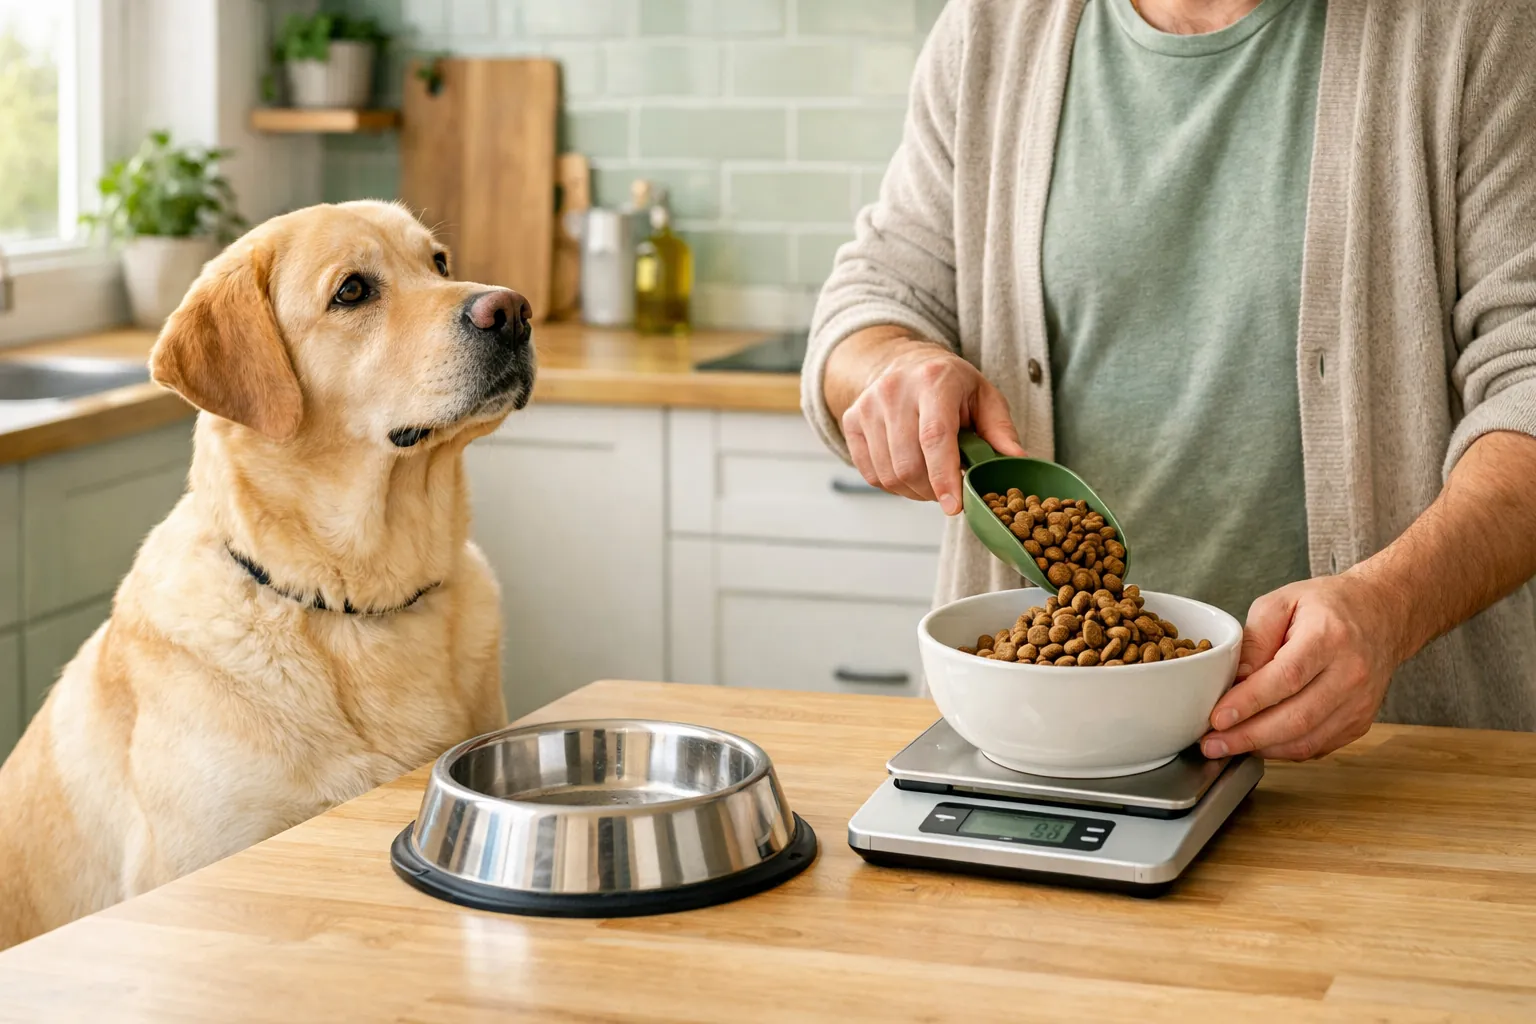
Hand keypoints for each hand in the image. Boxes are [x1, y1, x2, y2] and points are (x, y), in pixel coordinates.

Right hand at [840, 342, 1023, 513]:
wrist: (906, 363)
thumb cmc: (951, 385)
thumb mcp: (984, 396)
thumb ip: (1000, 430)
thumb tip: (1015, 462)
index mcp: (934, 381)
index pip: (934, 437)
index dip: (943, 477)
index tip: (953, 506)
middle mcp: (894, 390)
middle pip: (908, 463)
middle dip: (932, 490)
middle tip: (948, 490)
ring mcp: (868, 406)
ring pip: (888, 474)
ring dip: (913, 491)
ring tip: (930, 478)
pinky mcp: (851, 421)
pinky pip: (871, 474)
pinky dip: (893, 485)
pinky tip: (909, 471)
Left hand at [1199, 572, 1410, 760]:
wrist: (1381, 614)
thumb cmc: (1326, 606)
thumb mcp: (1281, 603)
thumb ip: (1254, 640)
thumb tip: (1233, 681)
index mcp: (1329, 637)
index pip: (1286, 677)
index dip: (1250, 702)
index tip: (1218, 717)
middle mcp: (1351, 673)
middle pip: (1297, 717)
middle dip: (1248, 736)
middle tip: (1211, 742)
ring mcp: (1360, 702)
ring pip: (1307, 740)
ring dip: (1262, 748)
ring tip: (1227, 746)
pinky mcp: (1360, 721)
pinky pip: (1317, 746)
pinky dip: (1283, 750)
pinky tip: (1258, 743)